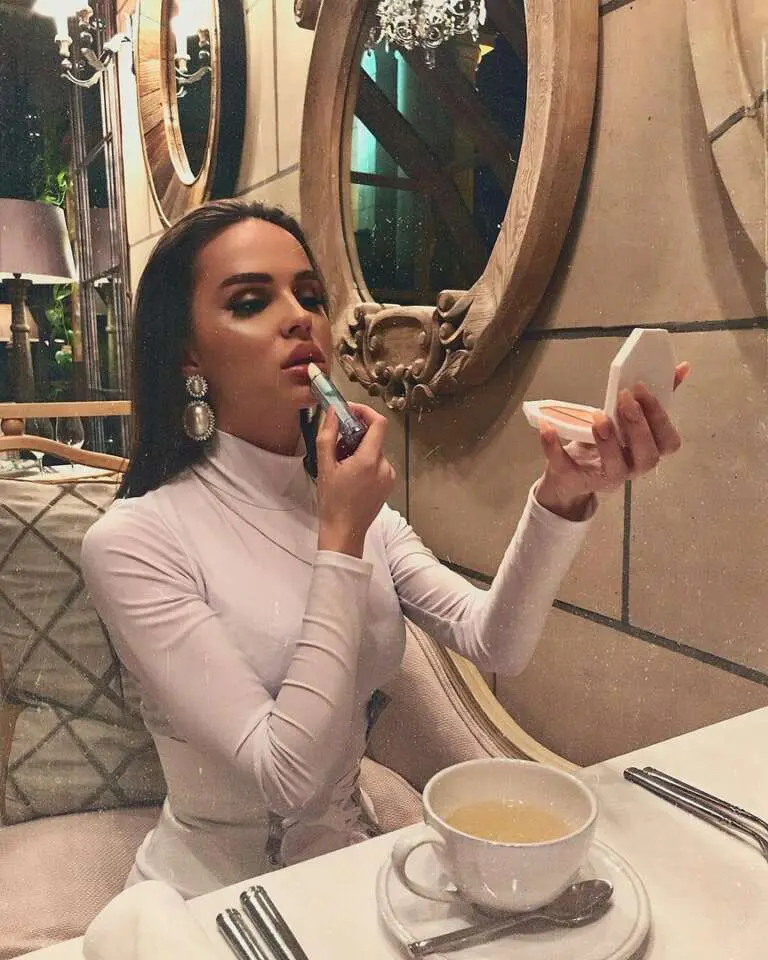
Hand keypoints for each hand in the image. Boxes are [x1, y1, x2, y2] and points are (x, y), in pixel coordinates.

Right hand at [316, 403, 395, 556]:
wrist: (344, 531)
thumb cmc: (333, 502)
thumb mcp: (324, 466)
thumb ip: (328, 435)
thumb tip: (332, 412)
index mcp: (369, 460)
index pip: (378, 423)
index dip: (365, 411)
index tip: (349, 411)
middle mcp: (384, 466)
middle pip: (374, 437)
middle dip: (355, 434)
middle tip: (336, 444)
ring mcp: (389, 476)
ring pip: (374, 451)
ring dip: (359, 450)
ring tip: (341, 465)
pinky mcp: (388, 484)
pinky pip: (378, 464)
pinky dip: (365, 462)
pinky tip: (351, 476)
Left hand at [535, 362, 690, 519]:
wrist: (570, 474)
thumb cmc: (604, 443)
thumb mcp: (627, 419)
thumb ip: (653, 398)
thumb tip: (680, 368)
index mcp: (646, 451)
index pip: (668, 442)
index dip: (660, 418)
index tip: (642, 389)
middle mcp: (631, 468)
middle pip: (648, 457)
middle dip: (638, 427)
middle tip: (624, 399)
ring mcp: (603, 478)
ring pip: (616, 468)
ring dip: (608, 441)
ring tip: (599, 416)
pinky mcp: (573, 480)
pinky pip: (565, 467)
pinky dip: (554, 447)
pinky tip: (548, 427)